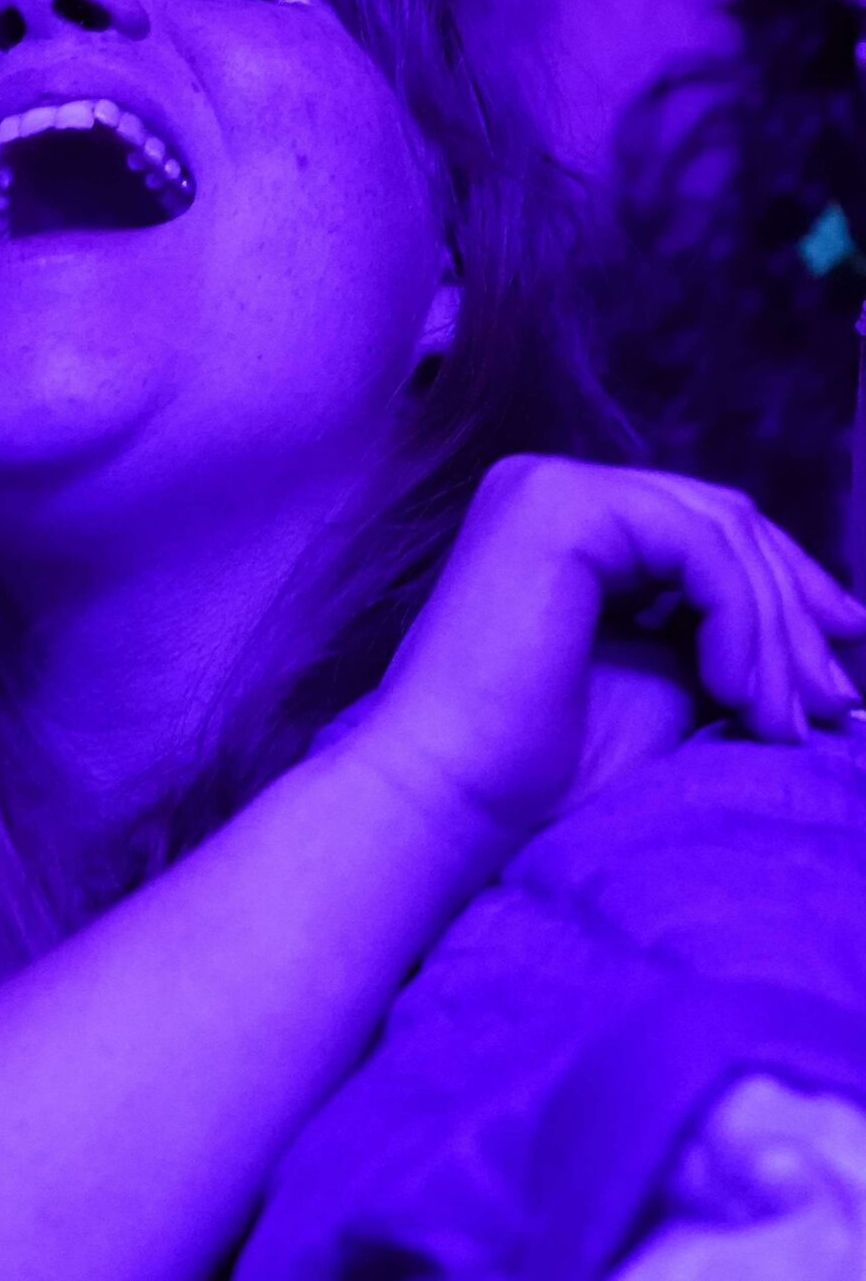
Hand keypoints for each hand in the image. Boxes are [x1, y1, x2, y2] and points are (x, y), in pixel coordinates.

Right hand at [349, 457, 865, 843]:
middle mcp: (546, 486)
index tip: (833, 677)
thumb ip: (721, 631)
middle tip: (832, 703)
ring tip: (780, 719)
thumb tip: (833, 626)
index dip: (788, 593)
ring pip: (720, 531)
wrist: (452, 793)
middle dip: (794, 614)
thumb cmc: (539, 759)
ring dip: (772, 632)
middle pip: (723, 520)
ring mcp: (546, 489)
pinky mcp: (557, 509)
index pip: (706, 526)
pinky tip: (732, 691)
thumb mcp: (664, 677)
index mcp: (560, 520)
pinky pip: (698, 547)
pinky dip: (739, 621)